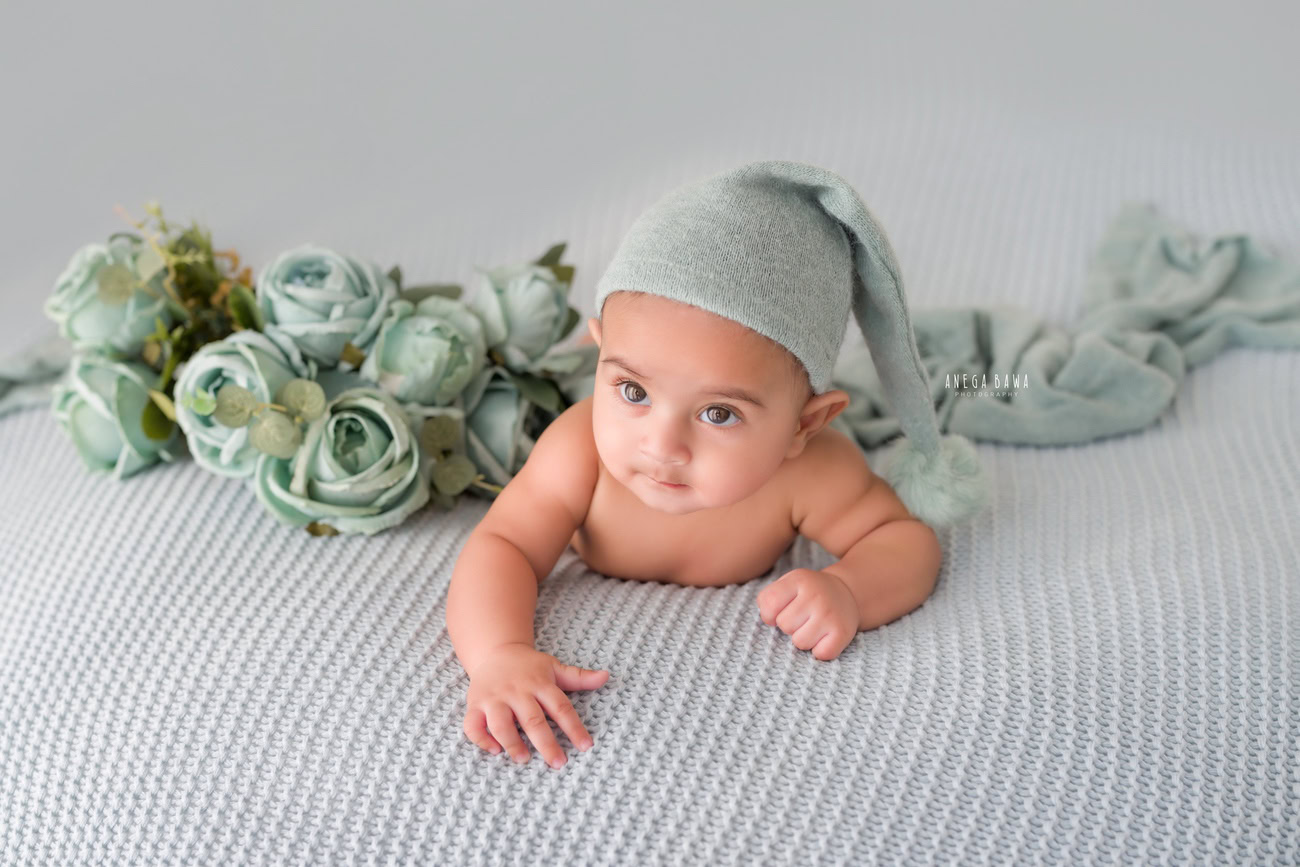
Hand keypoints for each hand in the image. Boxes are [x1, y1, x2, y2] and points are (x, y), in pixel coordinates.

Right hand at [463, 642, 608, 768]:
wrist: (495, 651)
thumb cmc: (529, 667)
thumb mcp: (554, 668)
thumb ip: (579, 676)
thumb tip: (607, 677)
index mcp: (539, 684)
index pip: (560, 707)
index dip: (574, 727)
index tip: (586, 746)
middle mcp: (517, 691)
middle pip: (533, 719)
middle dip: (546, 743)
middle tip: (558, 763)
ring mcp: (494, 698)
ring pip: (501, 724)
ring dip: (512, 743)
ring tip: (524, 759)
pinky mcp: (475, 705)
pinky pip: (473, 725)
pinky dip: (481, 739)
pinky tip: (494, 751)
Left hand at [756, 567, 860, 660]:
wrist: (846, 592)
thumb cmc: (809, 592)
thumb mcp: (789, 583)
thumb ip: (770, 597)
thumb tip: (768, 620)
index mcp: (799, 580)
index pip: (769, 604)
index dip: (769, 614)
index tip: (780, 611)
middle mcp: (816, 595)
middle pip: (784, 625)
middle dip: (789, 625)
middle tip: (802, 617)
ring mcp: (830, 614)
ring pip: (800, 643)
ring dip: (803, 639)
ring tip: (813, 626)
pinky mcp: (843, 632)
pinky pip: (820, 654)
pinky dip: (820, 650)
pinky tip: (825, 636)